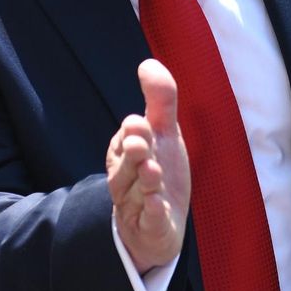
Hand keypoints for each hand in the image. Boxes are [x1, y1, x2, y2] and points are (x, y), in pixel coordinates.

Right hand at [106, 59, 189, 271]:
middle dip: (133, 153)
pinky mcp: (149, 228)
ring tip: (153, 171)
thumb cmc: (159, 173)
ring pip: (135, 191)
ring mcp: (136, 204)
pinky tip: (158, 204)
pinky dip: (152, 212)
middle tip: (141, 143)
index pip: (126, 139)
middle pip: (126, 164)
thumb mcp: (164, 135)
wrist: (159, 226)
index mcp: (126, 153)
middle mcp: (127, 178)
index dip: (134, 131)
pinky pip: (148, 220)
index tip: (141, 123)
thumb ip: (160, 101)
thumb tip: (148, 62)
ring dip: (144, 180)